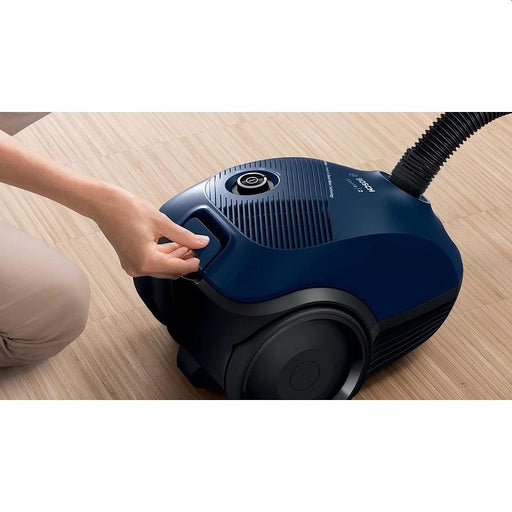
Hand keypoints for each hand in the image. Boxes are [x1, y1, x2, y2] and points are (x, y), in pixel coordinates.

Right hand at [91, 186, 208, 278]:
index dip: (194, 263)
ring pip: (162, 267)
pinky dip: (164, 255)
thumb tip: (201, 242)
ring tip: (189, 244)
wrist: (103, 203)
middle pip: (170, 271)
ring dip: (176, 257)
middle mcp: (138, 268)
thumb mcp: (162, 222)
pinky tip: (175, 245)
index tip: (205, 256)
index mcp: (146, 261)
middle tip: (199, 248)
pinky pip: (153, 262)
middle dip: (185, 260)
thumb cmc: (125, 209)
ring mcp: (133, 265)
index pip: (178, 268)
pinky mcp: (131, 259)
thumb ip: (184, 236)